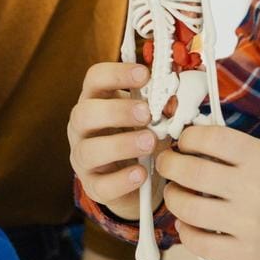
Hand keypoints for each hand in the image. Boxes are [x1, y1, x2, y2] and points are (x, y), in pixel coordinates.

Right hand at [68, 61, 166, 220]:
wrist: (140, 177)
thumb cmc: (142, 135)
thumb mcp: (152, 116)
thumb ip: (161, 104)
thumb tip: (177, 97)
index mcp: (97, 101)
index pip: (95, 79)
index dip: (116, 73)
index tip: (144, 74)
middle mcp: (83, 129)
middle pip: (84, 113)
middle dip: (116, 111)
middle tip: (146, 114)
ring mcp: (84, 159)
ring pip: (89, 151)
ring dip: (121, 145)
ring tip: (149, 142)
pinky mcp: (94, 187)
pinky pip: (102, 185)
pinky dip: (122, 180)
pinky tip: (142, 173)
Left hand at [155, 125, 259, 259]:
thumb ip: (237, 149)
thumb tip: (190, 142)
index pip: (210, 139)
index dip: (188, 137)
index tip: (183, 141)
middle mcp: (255, 191)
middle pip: (191, 172)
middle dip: (169, 164)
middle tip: (167, 162)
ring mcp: (249, 226)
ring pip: (188, 209)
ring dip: (173, 197)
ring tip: (176, 192)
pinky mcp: (245, 254)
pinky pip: (198, 243)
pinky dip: (185, 231)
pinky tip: (187, 222)